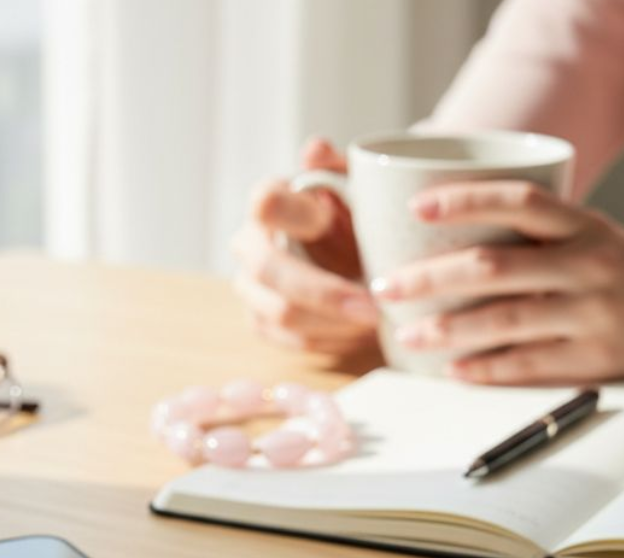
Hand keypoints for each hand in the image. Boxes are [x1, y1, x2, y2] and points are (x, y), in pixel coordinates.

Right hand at [231, 137, 375, 354]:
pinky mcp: (261, 324)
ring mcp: (249, 288)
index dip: (297, 215)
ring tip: (376, 320)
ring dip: (335, 322)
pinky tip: (360, 331)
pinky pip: (292, 341)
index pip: (265, 203)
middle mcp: (248, 245)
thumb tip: (314, 150)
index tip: (331, 220)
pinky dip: (332, 339)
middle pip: (268, 271)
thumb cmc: (352, 217)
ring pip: (282, 313)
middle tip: (374, 306)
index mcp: (267, 202)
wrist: (351, 255)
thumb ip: (338, 168)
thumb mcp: (354, 186)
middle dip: (324, 292)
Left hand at [376, 181, 623, 383]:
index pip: (519, 201)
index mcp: (583, 225)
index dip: (465, 200)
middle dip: (430, 277)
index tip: (415, 207)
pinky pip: (527, 365)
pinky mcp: (593, 359)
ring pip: (504, 320)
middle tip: (386, 287)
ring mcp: (592, 313)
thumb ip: (532, 233)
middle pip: (495, 266)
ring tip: (408, 334)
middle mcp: (589, 263)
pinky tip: (452, 370)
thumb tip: (439, 229)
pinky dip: (485, 368)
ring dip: (447, 329)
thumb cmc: (614, 275)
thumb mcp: (586, 238)